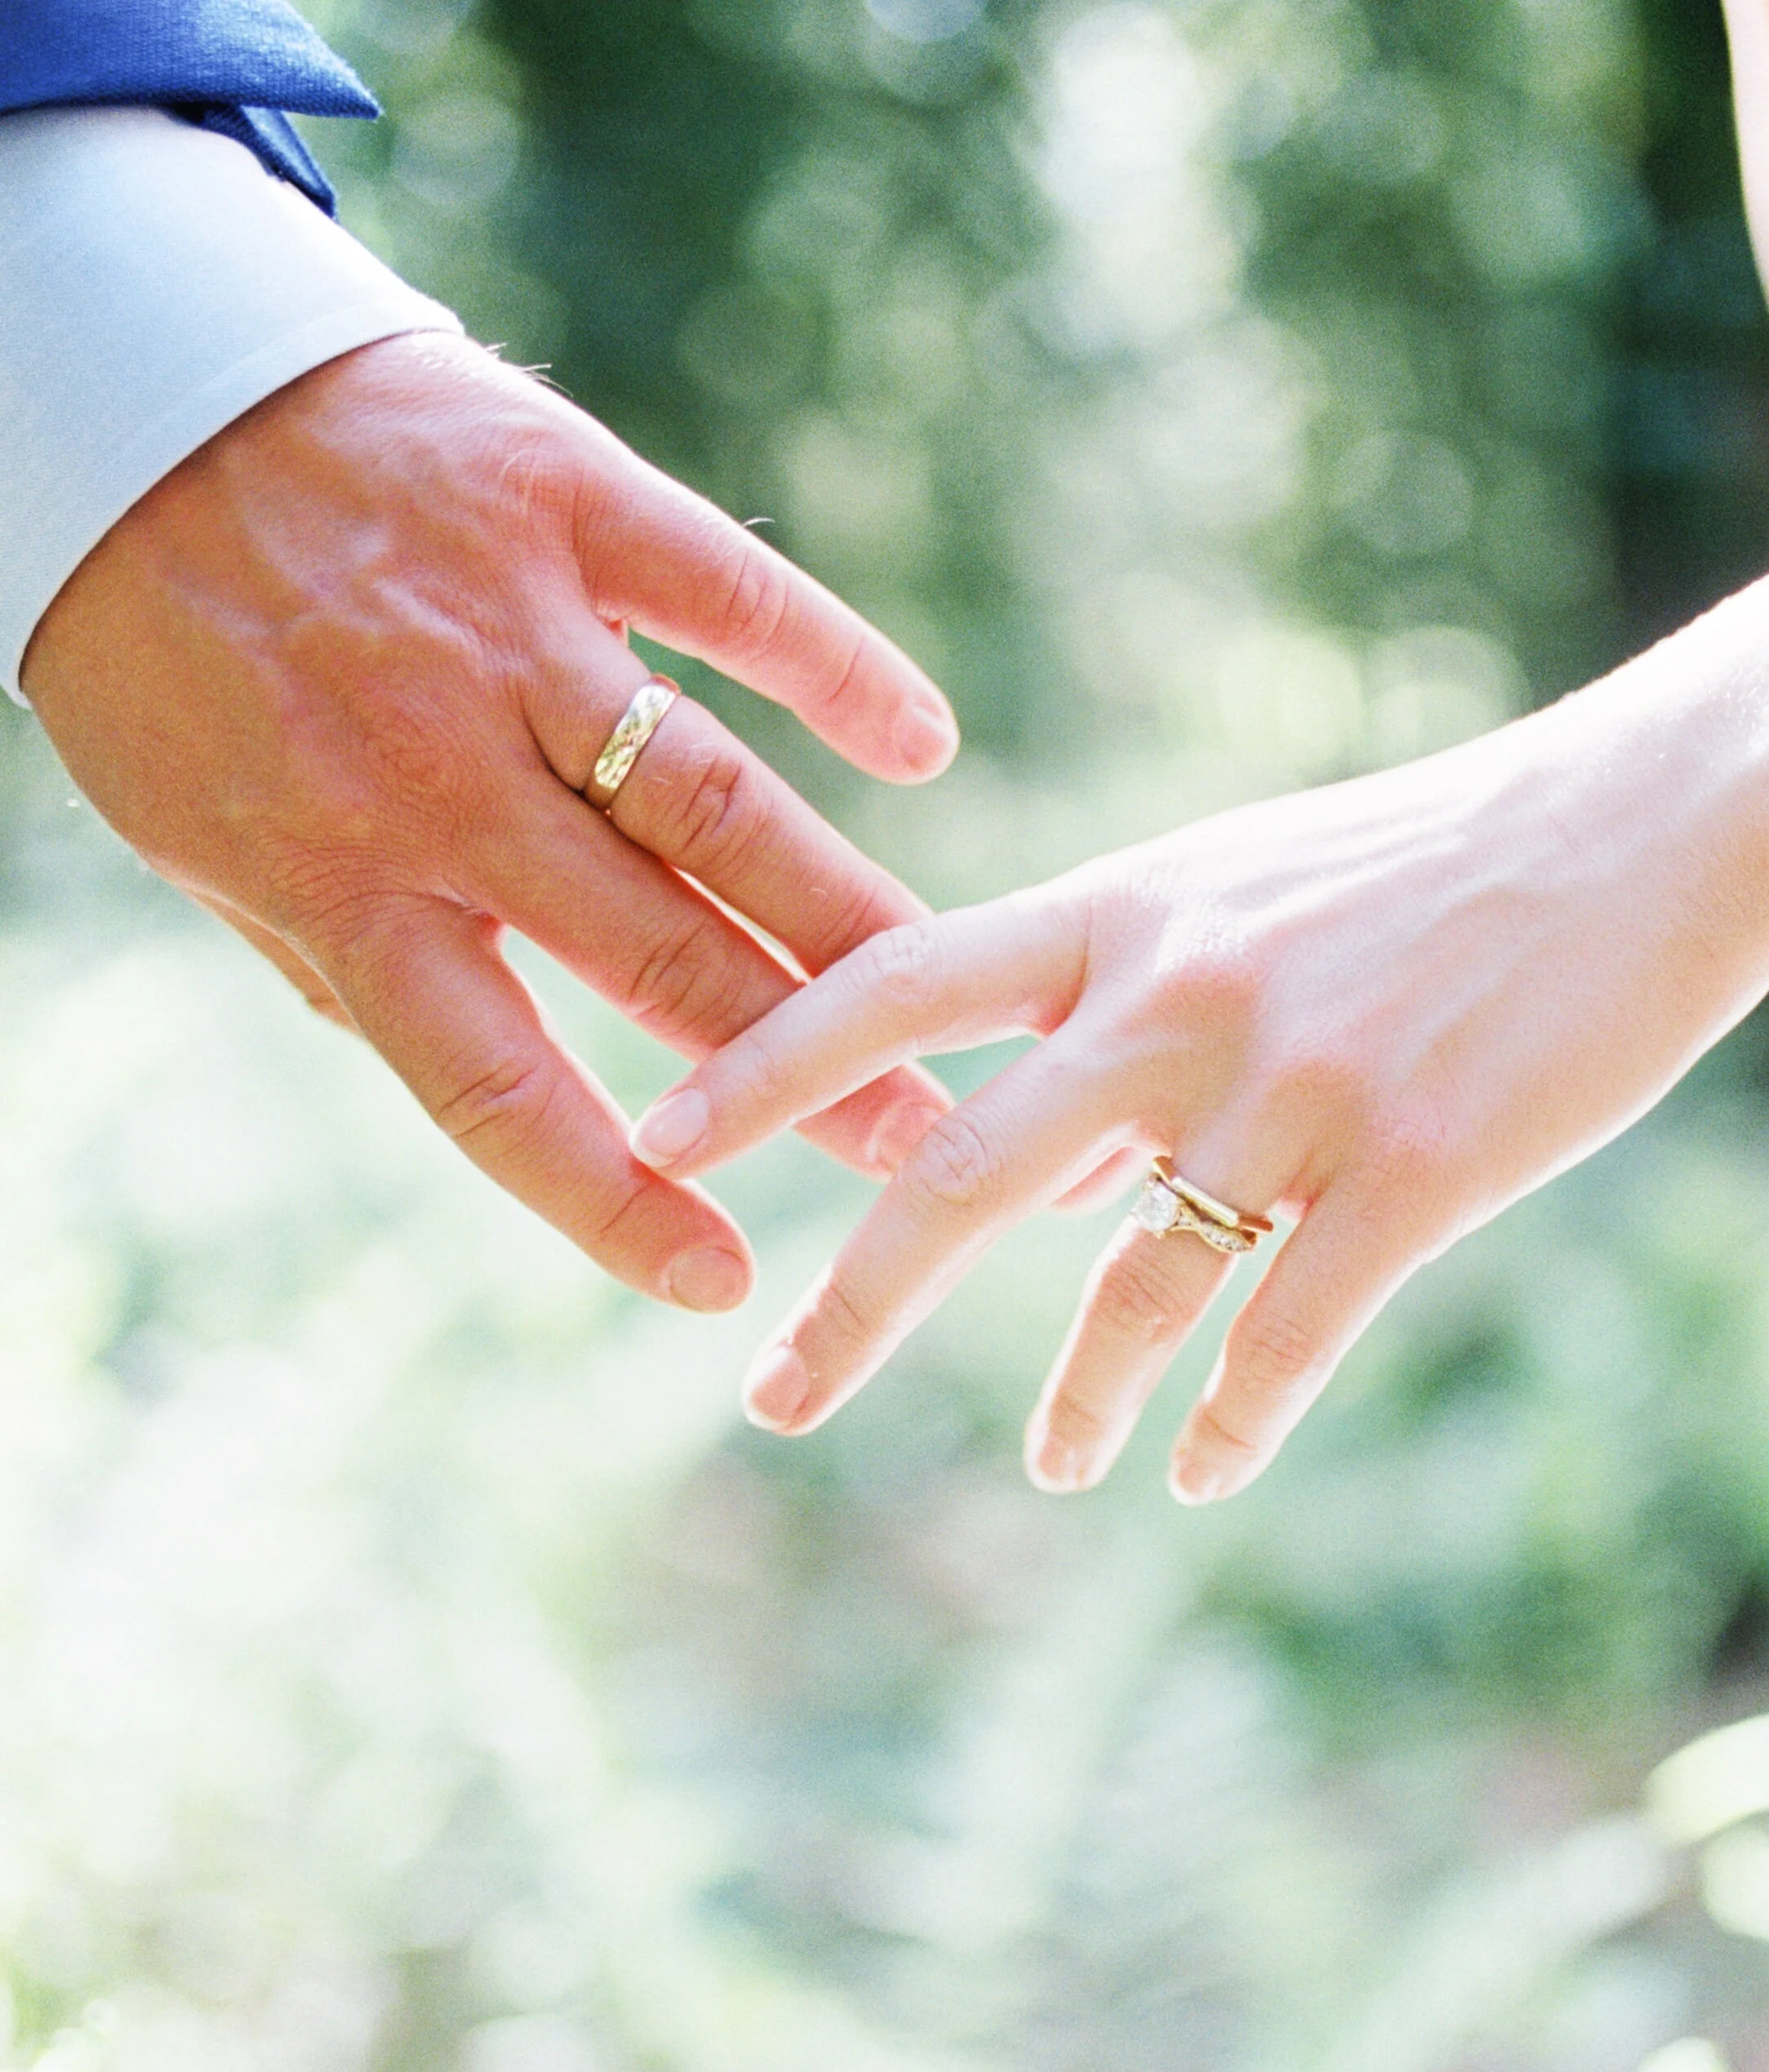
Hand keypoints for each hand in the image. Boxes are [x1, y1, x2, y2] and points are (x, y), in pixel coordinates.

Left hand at [22, 330, 957, 1310]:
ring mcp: (511, 635)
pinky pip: (727, 595)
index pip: (500, 1089)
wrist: (118, 393)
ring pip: (715, 805)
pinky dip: (833, 667)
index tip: (719, 1278)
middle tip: (912, 1139)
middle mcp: (437, 780)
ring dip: (845, 915)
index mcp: (343, 885)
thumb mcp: (205, 843)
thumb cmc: (156, 646)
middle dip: (802, 1068)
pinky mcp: (563, 497)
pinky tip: (919, 745)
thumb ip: (344, 958)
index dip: (614, 1198)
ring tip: (948, 992)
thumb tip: (478, 1075)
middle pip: (660, 955)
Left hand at [626, 680, 1768, 1497]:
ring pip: (1132, 1285)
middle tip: (771, 1399)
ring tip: (1062, 1469)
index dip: (762, 1063)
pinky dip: (1228, 1420)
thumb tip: (1025, 1174)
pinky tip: (1198, 1471)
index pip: (893, 981)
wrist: (1649, 822)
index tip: (653, 1139)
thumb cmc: (1424, 864)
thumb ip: (1111, 1022)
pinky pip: (1284, 1336)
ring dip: (1080, 1399)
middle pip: (961, 1170)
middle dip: (852, 1302)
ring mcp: (1294, 1090)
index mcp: (1121, 910)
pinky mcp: (1414, 1174)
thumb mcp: (1235, 899)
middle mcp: (1178, 1000)